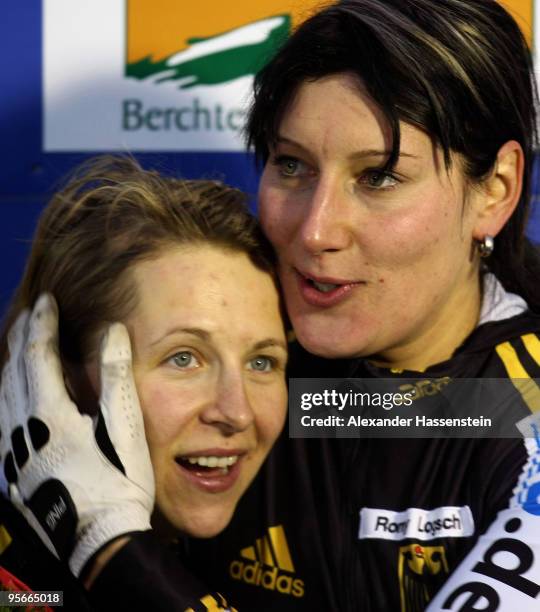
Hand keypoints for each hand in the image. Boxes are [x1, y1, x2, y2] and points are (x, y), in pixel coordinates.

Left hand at [0, 294, 154, 576]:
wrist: (100, 541)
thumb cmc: (119, 482)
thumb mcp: (124, 426)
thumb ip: (116, 375)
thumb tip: (113, 330)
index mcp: (51, 416)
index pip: (40, 357)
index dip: (43, 326)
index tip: (47, 301)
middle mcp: (24, 431)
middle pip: (14, 372)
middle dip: (21, 338)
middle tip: (30, 313)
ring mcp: (14, 454)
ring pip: (2, 398)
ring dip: (10, 365)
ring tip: (18, 346)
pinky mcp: (13, 473)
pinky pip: (2, 422)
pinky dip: (7, 396)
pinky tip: (14, 398)